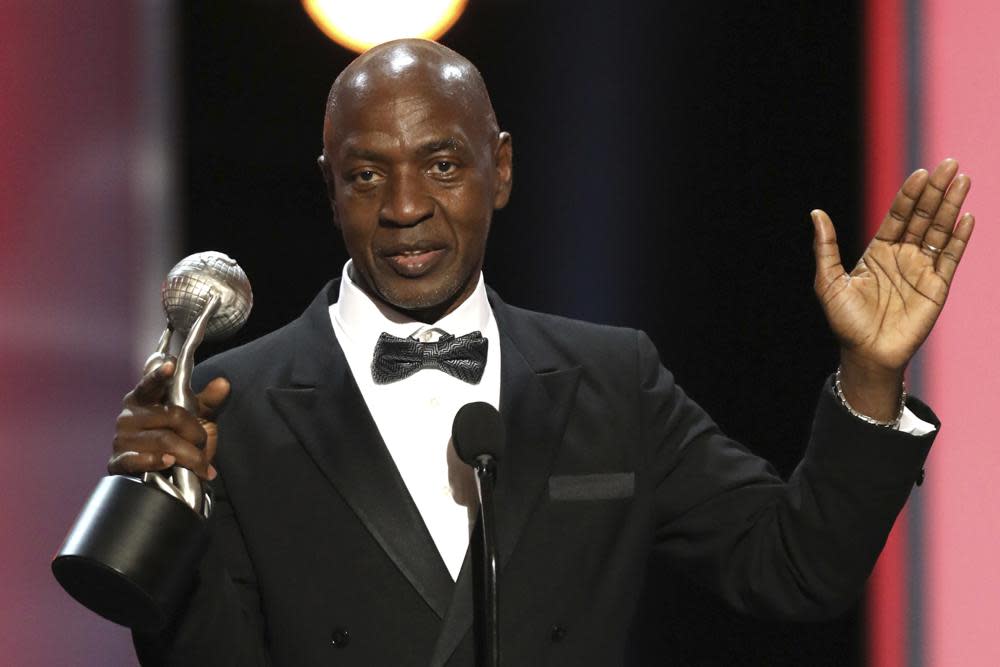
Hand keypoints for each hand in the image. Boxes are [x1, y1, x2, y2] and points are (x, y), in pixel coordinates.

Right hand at [109, 361, 229, 479]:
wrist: (163, 475)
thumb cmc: (177, 439)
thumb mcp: (195, 418)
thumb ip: (207, 400)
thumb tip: (223, 383)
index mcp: (143, 398)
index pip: (150, 384)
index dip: (159, 375)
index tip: (171, 365)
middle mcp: (129, 415)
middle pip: (172, 416)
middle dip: (195, 432)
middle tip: (203, 444)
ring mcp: (122, 438)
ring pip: (163, 440)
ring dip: (188, 453)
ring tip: (199, 463)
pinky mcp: (119, 461)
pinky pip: (137, 460)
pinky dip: (156, 461)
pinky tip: (169, 462)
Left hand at [811, 158, 974, 416]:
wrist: (866, 354)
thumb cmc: (845, 321)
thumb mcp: (829, 281)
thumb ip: (826, 247)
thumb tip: (816, 213)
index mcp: (878, 252)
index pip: (898, 216)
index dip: (909, 194)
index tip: (920, 172)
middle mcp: (903, 256)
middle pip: (923, 217)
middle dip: (936, 191)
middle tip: (949, 163)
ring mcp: (922, 270)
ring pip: (941, 231)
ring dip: (951, 206)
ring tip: (962, 180)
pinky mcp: (937, 287)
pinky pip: (951, 258)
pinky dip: (960, 238)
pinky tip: (967, 217)